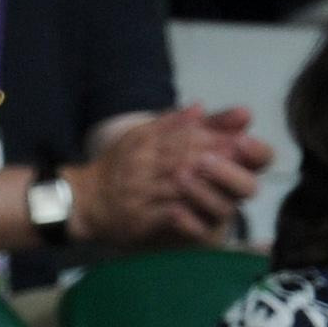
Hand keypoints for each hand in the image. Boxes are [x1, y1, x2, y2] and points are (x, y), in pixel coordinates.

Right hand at [71, 107, 266, 252]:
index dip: (216, 136)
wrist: (85, 201)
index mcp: (148, 141)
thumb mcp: (142, 137)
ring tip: (229, 188)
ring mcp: (140, 191)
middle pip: (185, 156)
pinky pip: (164, 216)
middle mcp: (143, 163)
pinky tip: (203, 217)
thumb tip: (201, 108)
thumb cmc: (119, 168)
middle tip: (243, 163)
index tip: (242, 141)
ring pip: (178, 185)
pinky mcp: (137, 218)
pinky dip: (186, 216)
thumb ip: (173, 124)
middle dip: (216, 158)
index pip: (187, 134)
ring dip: (206, 186)